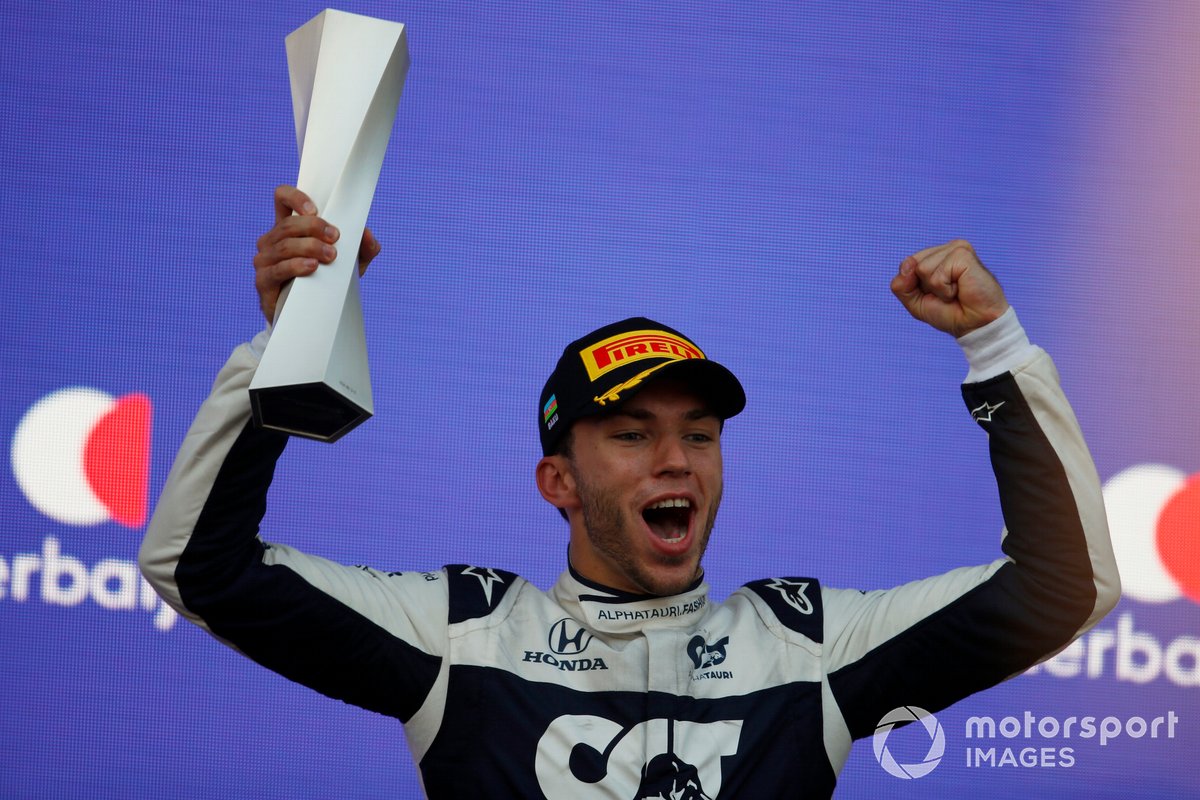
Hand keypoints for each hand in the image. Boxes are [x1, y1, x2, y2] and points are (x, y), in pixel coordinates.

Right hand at [252, 185, 382, 322]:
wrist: (310, 319)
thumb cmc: (327, 283)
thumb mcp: (350, 264)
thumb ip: (363, 249)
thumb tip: (367, 235)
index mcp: (289, 228)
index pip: (282, 198)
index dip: (295, 198)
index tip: (315, 210)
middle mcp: (272, 241)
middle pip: (288, 224)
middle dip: (313, 227)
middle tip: (336, 237)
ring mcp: (265, 260)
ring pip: (284, 245)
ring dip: (309, 247)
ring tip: (331, 255)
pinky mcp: (264, 282)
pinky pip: (278, 269)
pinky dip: (296, 266)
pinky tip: (312, 267)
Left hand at [890, 239, 1008, 336]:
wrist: (975, 325)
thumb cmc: (949, 313)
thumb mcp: (915, 302)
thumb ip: (901, 285)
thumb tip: (907, 265)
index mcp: (935, 255)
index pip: (906, 264)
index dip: (914, 286)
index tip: (935, 294)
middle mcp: (946, 249)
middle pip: (912, 265)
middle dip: (925, 287)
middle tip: (947, 294)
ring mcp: (956, 248)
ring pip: (922, 268)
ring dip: (937, 289)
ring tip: (955, 291)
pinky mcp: (964, 254)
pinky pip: (937, 275)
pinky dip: (945, 290)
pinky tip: (961, 289)